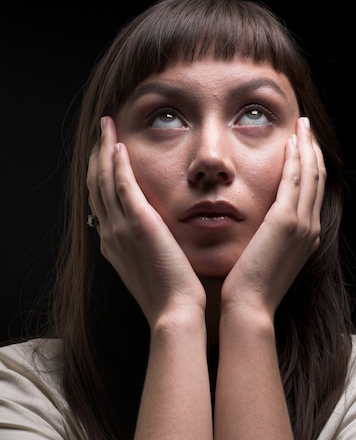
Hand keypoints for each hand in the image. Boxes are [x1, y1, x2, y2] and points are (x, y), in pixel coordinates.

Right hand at [86, 116, 205, 329]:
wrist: (175, 312)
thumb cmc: (172, 294)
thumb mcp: (152, 266)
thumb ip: (148, 246)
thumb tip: (155, 234)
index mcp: (113, 243)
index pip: (100, 200)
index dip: (100, 174)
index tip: (106, 154)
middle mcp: (110, 233)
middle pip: (96, 184)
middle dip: (97, 154)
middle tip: (103, 130)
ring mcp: (120, 228)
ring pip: (104, 179)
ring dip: (104, 149)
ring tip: (107, 126)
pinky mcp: (138, 223)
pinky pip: (122, 186)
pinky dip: (118, 163)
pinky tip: (119, 145)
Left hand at [221, 116, 325, 320]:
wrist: (248, 307)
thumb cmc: (248, 286)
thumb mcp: (265, 257)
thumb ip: (269, 238)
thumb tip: (260, 226)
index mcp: (307, 237)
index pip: (313, 192)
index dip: (310, 166)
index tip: (303, 145)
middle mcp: (311, 228)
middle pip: (317, 179)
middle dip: (313, 150)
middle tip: (306, 127)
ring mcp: (302, 224)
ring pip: (310, 175)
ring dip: (307, 147)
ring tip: (302, 125)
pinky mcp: (286, 221)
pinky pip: (295, 180)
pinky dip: (295, 158)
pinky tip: (290, 141)